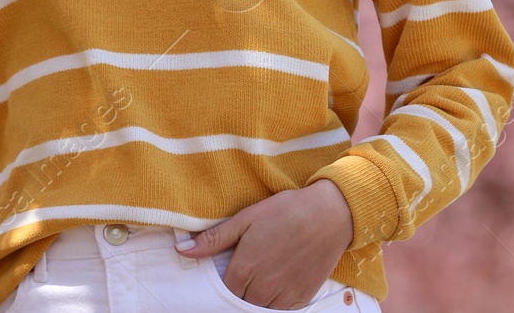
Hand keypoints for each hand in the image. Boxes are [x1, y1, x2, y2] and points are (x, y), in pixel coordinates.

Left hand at [176, 180, 354, 309]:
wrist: (331, 213)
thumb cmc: (288, 211)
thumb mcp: (247, 218)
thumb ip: (214, 238)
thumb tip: (181, 250)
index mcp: (244, 269)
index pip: (224, 291)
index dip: (228, 282)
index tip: (235, 270)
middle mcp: (262, 288)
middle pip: (241, 302)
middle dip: (243, 289)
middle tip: (253, 269)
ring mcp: (283, 295)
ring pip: (260, 308)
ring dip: (260, 296)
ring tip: (267, 274)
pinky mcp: (303, 298)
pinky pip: (282, 311)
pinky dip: (278, 301)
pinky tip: (282, 282)